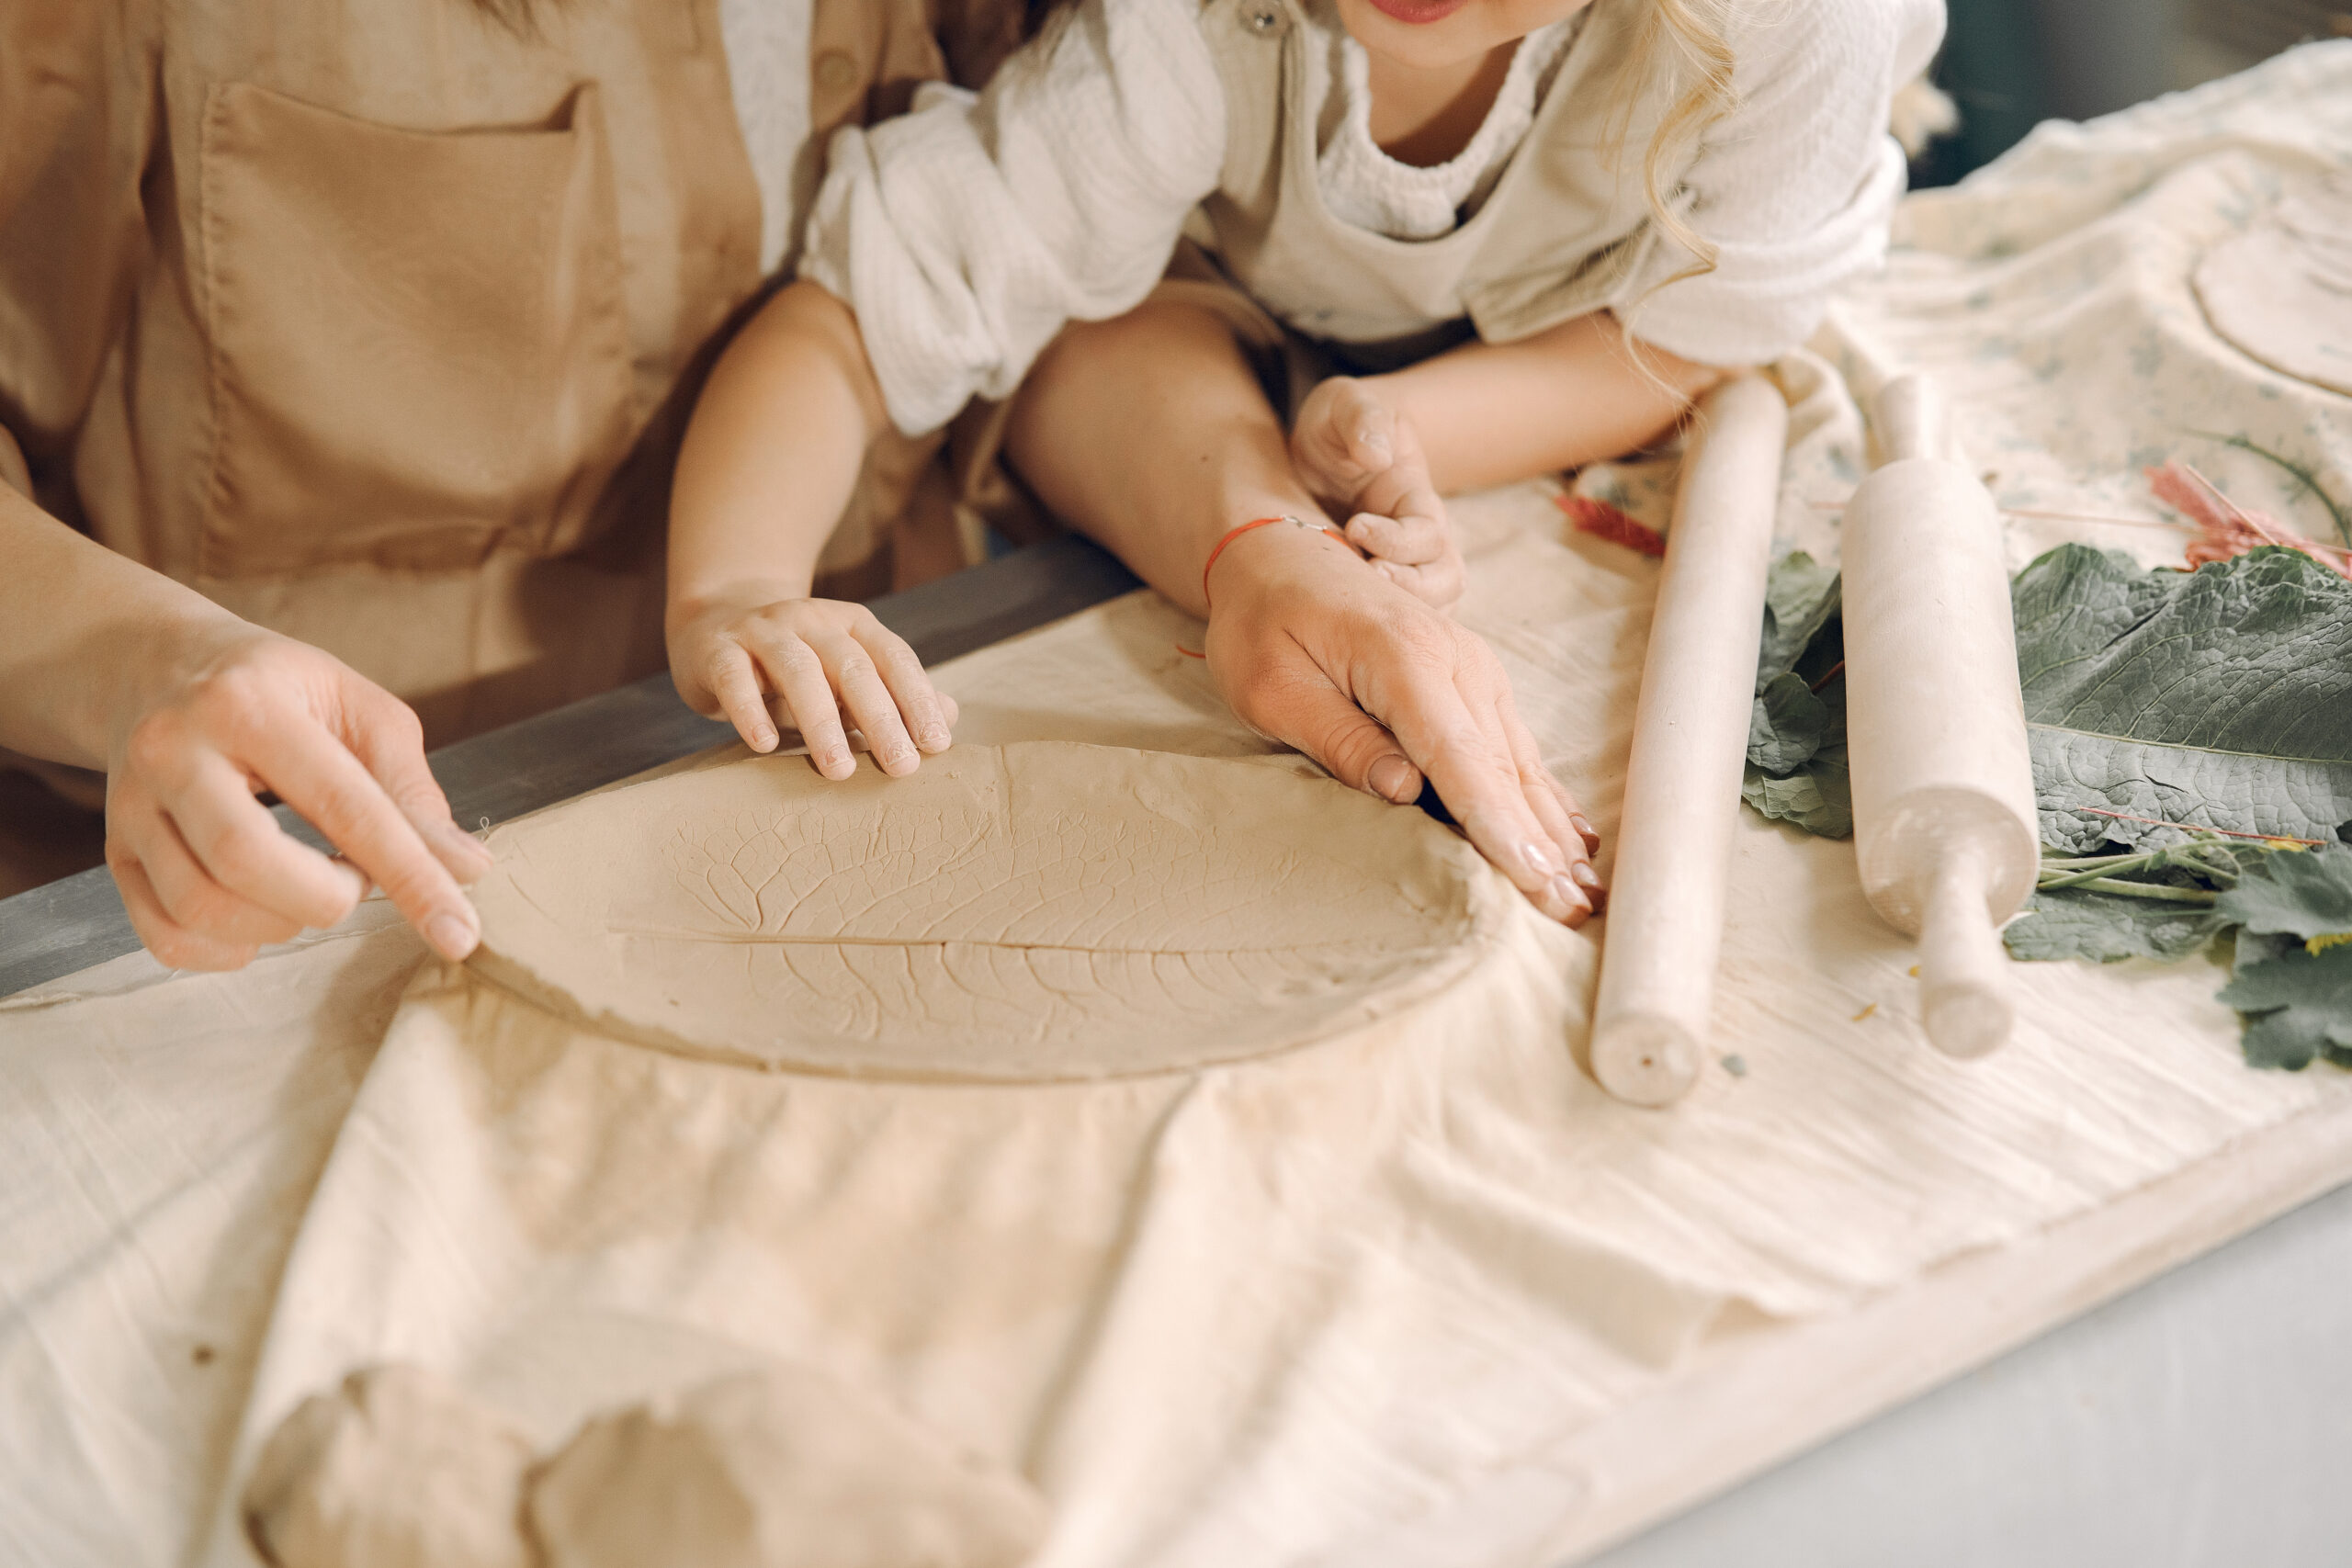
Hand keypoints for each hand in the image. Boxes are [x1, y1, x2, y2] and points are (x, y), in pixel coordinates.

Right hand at [104, 625, 493, 970]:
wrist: (154, 665)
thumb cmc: (277, 689)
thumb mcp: (355, 707)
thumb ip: (410, 790)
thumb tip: (467, 870)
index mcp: (248, 705)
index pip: (343, 806)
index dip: (410, 876)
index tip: (460, 932)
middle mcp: (174, 752)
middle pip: (245, 862)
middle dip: (326, 899)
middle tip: (355, 879)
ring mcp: (131, 805)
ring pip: (201, 907)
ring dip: (281, 925)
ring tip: (311, 888)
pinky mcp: (114, 849)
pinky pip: (164, 934)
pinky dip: (226, 950)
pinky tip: (261, 917)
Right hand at [668, 589, 956, 777]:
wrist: (714, 625)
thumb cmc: (796, 664)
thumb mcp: (846, 674)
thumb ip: (894, 693)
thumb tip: (950, 716)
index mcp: (851, 624)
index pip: (893, 658)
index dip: (917, 698)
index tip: (937, 744)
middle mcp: (811, 620)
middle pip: (852, 666)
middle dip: (881, 718)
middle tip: (901, 766)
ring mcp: (762, 631)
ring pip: (798, 670)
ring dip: (822, 721)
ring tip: (840, 770)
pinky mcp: (718, 650)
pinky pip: (734, 677)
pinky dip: (750, 710)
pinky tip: (764, 744)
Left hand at [1205, 524, 1601, 924]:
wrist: (1281, 557)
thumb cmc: (1265, 623)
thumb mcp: (1273, 686)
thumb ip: (1340, 737)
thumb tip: (1404, 792)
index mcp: (1404, 659)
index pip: (1459, 758)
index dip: (1497, 824)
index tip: (1532, 877)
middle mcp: (1457, 662)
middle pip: (1504, 769)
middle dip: (1539, 846)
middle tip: (1572, 912)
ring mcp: (1474, 669)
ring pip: (1521, 763)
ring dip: (1552, 832)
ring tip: (1584, 894)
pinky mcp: (1475, 682)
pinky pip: (1516, 748)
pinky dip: (1544, 798)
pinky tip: (1574, 840)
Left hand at [1288, 377, 1464, 607]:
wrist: (1325, 448)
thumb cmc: (1338, 424)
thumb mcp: (1345, 404)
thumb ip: (1363, 419)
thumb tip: (1376, 455)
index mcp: (1416, 499)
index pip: (1428, 534)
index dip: (1397, 540)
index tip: (1355, 526)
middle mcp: (1421, 540)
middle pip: (1446, 582)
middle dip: (1410, 590)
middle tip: (1364, 578)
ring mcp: (1405, 567)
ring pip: (1432, 610)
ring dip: (1399, 614)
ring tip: (1352, 606)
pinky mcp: (1380, 586)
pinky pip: (1400, 623)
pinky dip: (1385, 632)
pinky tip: (1344, 626)